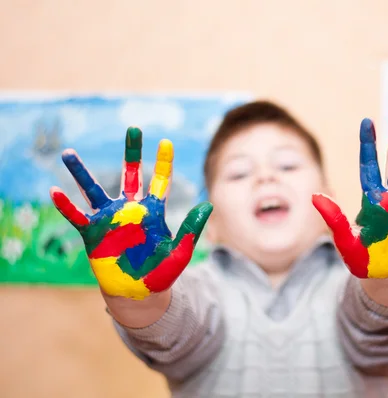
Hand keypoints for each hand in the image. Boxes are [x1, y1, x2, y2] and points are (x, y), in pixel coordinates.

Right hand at [49, 127, 212, 299]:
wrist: (139, 293)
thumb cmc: (161, 273)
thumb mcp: (180, 251)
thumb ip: (192, 228)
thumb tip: (209, 204)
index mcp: (153, 212)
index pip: (160, 181)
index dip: (163, 162)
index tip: (166, 141)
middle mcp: (131, 210)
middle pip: (131, 175)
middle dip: (133, 152)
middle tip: (134, 128)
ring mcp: (110, 220)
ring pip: (94, 190)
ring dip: (81, 173)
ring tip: (68, 153)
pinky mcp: (93, 234)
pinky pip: (77, 217)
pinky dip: (66, 206)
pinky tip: (54, 191)